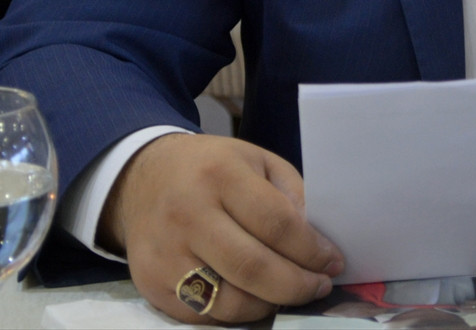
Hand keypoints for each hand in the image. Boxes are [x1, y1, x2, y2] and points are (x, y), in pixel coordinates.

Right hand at [100, 133, 342, 323]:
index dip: (311, 249)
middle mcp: (188, 215)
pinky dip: (236, 314)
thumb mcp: (256, 160)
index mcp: (220, 175)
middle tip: (320, 286)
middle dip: (297, 285)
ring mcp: (166, 254)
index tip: (333, 262)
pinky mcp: (151, 285)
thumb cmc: (212, 168)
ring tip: (290, 293)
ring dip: (270, 305)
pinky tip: (255, 298)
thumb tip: (316, 242)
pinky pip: (203, 316)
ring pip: (228, 301)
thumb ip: (290, 195)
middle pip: (253, 267)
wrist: (142, 178)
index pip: (276, 223)